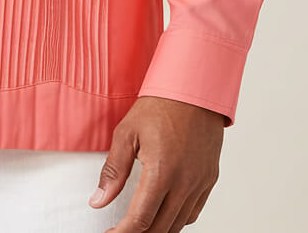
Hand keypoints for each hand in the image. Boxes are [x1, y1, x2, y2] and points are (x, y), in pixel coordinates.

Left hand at [88, 96, 224, 231]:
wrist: (193, 88)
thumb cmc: (160, 105)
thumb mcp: (127, 133)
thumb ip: (113, 170)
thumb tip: (98, 200)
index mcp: (162, 172)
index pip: (141, 219)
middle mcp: (185, 182)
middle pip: (160, 227)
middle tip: (121, 230)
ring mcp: (200, 182)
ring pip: (179, 224)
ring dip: (158, 229)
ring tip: (140, 226)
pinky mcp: (209, 178)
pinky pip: (193, 211)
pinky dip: (177, 219)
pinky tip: (164, 213)